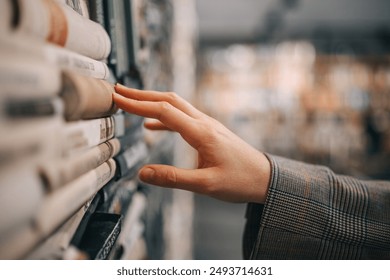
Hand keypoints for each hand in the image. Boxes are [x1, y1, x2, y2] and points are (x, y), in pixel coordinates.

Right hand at [113, 84, 270, 202]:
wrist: (265, 177)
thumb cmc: (241, 181)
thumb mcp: (206, 185)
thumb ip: (173, 178)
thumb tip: (144, 173)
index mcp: (201, 133)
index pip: (163, 112)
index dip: (138, 105)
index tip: (118, 99)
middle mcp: (204, 123)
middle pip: (168, 100)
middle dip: (142, 95)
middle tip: (119, 91)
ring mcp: (207, 125)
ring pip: (175, 105)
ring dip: (152, 102)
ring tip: (131, 103)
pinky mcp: (208, 131)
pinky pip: (182, 118)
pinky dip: (163, 117)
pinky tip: (152, 126)